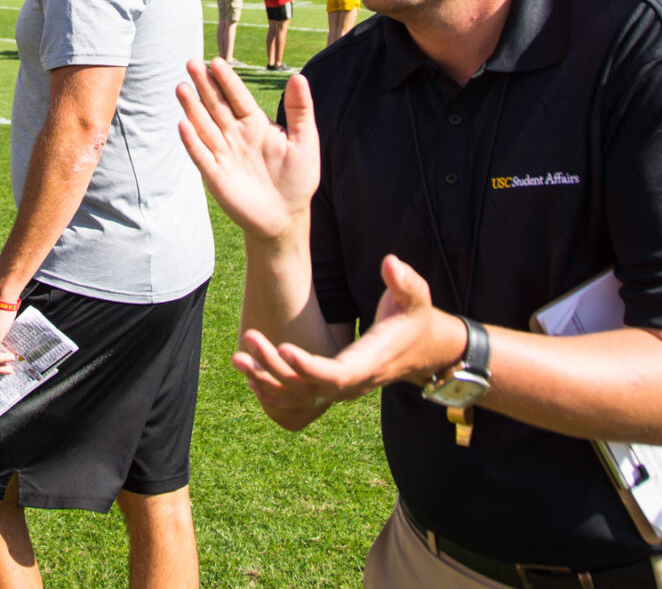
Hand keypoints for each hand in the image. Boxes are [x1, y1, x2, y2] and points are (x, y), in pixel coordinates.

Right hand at [177, 58, 320, 242]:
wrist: (286, 216)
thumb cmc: (298, 178)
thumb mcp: (305, 141)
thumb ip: (300, 110)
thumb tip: (298, 77)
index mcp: (255, 124)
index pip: (237, 96)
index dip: (226, 80)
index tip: (216, 61)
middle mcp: (235, 135)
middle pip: (216, 106)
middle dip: (204, 85)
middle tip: (191, 63)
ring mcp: (223, 154)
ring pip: (204, 126)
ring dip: (192, 108)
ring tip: (181, 87)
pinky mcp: (215, 175)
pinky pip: (201, 155)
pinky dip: (192, 141)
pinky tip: (183, 124)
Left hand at [233, 256, 463, 404]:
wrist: (425, 349)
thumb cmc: (416, 317)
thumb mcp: (416, 296)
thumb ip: (404, 281)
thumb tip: (390, 262)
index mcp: (370, 362)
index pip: (336, 374)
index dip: (308, 366)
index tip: (283, 348)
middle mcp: (353, 383)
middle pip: (308, 388)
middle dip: (275, 368)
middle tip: (248, 339)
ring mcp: (341, 390)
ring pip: (298, 396)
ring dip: (265, 380)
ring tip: (237, 358)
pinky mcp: (332, 388)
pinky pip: (298, 398)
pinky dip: (273, 390)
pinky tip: (249, 374)